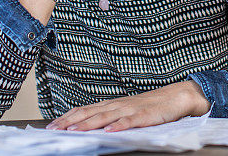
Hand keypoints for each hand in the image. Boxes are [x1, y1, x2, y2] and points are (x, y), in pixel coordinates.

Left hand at [45, 81, 210, 131]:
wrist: (176, 96)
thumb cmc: (150, 106)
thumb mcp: (126, 110)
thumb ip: (109, 116)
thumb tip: (87, 125)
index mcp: (112, 104)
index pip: (85, 109)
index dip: (67, 117)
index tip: (51, 126)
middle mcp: (118, 105)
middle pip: (90, 112)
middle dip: (71, 121)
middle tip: (54, 129)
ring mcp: (131, 109)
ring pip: (106, 117)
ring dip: (89, 123)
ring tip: (74, 130)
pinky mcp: (145, 115)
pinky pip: (131, 121)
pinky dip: (119, 125)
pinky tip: (110, 131)